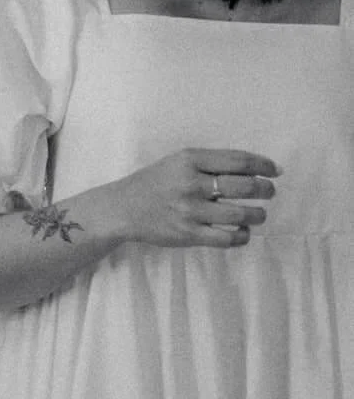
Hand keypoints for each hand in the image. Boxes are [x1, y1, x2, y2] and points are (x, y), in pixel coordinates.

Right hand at [94, 148, 279, 248]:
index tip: (275, 170)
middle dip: (265, 190)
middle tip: (269, 191)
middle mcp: (190, 183)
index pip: (238, 161)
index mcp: (189, 160)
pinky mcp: (188, 234)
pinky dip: (243, 235)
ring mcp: (190, 211)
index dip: (263, 166)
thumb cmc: (155, 182)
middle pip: (245, 187)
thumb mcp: (177, 162)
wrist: (123, 208)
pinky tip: (242, 230)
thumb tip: (254, 169)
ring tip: (258, 214)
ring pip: (242, 215)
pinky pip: (229, 238)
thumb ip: (210, 163)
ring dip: (258, 215)